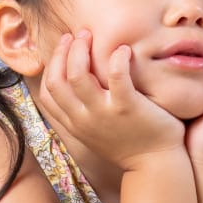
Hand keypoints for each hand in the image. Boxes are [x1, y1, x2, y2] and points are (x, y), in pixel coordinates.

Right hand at [39, 30, 184, 169]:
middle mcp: (83, 119)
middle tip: (76, 35)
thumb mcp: (95, 133)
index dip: (51, 66)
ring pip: (78, 75)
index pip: (48, 93)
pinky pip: (117, 76)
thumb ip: (83, 112)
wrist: (155, 167)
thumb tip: (76, 86)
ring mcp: (104, 114)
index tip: (63, 49)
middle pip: (57, 80)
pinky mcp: (128, 107)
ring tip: (90, 35)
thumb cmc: (129, 145)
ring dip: (81, 50)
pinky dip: (118, 58)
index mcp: (75, 124)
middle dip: (62, 52)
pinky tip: (123, 49)